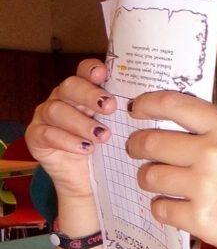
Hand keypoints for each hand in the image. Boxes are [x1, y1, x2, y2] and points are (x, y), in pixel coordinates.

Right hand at [25, 59, 116, 199]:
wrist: (82, 179)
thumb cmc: (101, 149)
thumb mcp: (115, 130)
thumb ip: (121, 116)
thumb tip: (149, 107)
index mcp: (81, 92)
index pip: (83, 72)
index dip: (91, 69)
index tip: (104, 73)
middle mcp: (61, 99)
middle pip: (69, 86)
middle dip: (90, 95)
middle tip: (110, 107)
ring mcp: (44, 116)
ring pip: (56, 110)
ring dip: (81, 122)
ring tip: (102, 136)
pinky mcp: (35, 136)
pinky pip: (46, 133)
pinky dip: (67, 141)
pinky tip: (85, 148)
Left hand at [126, 90, 216, 248]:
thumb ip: (212, 135)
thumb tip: (170, 131)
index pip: (174, 104)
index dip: (147, 104)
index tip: (135, 109)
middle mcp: (212, 153)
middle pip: (151, 142)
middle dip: (136, 145)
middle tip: (135, 149)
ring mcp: (204, 187)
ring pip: (149, 176)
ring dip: (147, 178)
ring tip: (157, 181)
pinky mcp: (199, 219)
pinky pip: (160, 208)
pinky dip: (162, 208)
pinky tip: (175, 207)